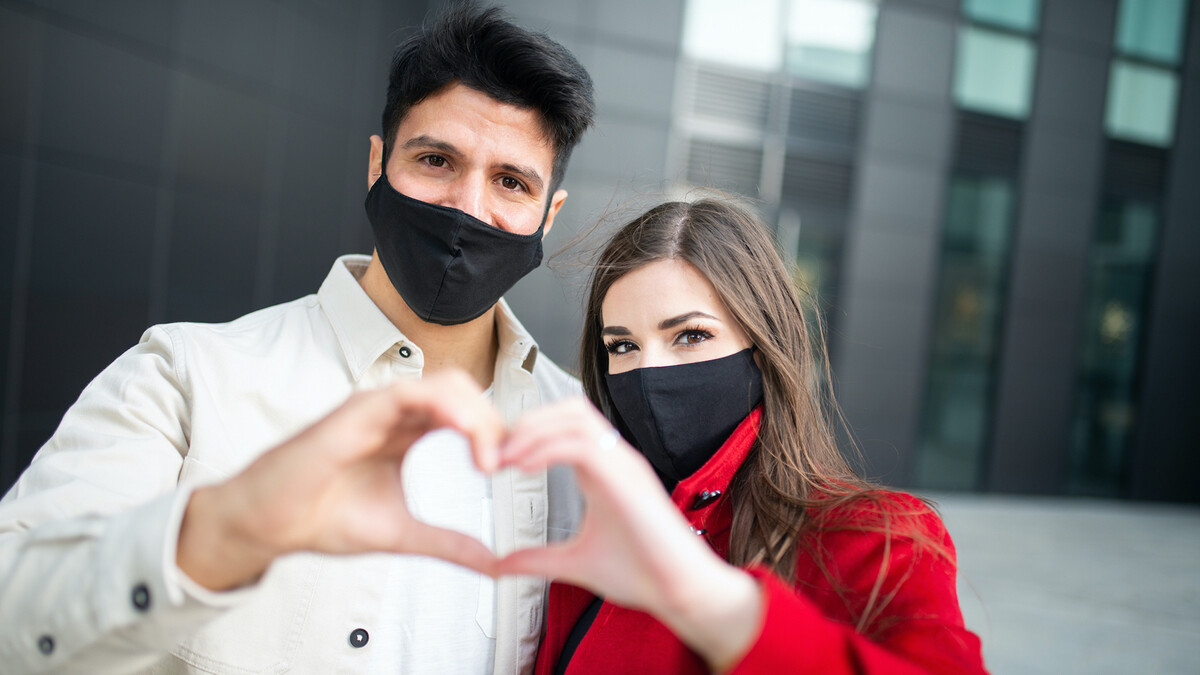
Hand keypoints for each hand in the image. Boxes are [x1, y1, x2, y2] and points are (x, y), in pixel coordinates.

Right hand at [178, 370, 503, 589]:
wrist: (270, 524)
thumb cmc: (323, 518)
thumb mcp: (403, 534)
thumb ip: (450, 543)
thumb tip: (494, 564)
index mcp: (407, 431)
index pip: (466, 413)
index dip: (496, 433)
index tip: (512, 469)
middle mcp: (395, 412)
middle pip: (465, 393)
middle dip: (495, 423)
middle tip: (508, 463)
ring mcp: (377, 406)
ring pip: (446, 385)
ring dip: (478, 416)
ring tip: (491, 457)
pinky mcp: (358, 410)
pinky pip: (412, 392)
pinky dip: (448, 408)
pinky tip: (467, 439)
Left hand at [494, 398, 763, 670]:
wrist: (681, 592)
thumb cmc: (643, 574)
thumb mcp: (573, 564)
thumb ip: (537, 559)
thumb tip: (500, 564)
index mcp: (604, 472)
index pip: (566, 425)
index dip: (528, 432)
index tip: (496, 459)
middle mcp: (615, 459)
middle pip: (569, 409)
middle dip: (528, 421)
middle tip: (496, 451)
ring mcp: (623, 465)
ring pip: (575, 416)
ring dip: (534, 430)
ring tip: (505, 456)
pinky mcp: (628, 478)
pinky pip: (582, 444)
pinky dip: (548, 448)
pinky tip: (523, 467)